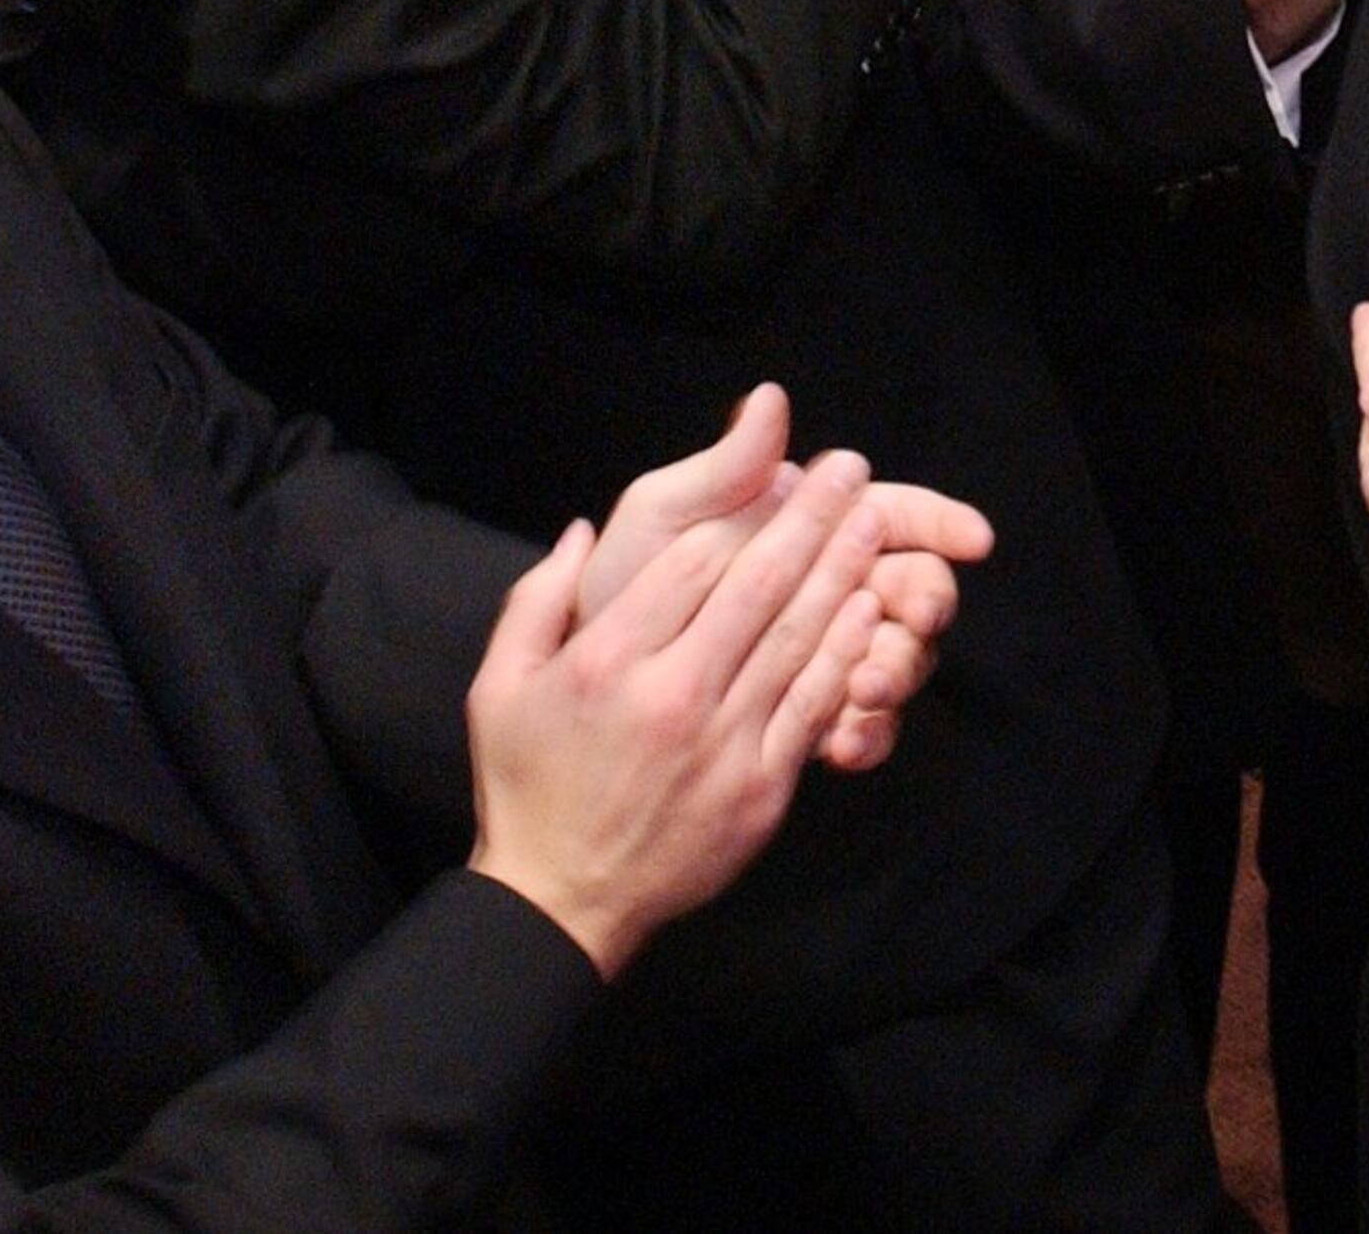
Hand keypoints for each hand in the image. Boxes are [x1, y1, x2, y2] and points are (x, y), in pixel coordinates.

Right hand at [464, 450, 886, 979]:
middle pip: (756, 587)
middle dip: (809, 519)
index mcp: (607, 663)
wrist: (563, 901)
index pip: (688, 564)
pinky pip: (811, 704)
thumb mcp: (498, 687)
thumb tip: (583, 530)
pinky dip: (843, 651)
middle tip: (848, 468)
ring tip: (871, 518)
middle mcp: (671, 695)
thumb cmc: (528, 787)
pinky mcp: (761, 787)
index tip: (778, 471)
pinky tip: (865, 608)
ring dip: (841, 571)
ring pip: (796, 638)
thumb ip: (536, 599)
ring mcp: (723, 743)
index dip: (740, 510)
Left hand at [575, 386, 990, 775]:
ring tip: (862, 691)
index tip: (973, 538)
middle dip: (924, 607)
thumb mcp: (658, 526)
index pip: (893, 515)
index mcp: (800, 537)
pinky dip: (864, 733)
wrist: (575, 706)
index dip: (940, 522)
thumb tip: (770, 400)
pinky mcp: (811, 726)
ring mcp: (825, 661)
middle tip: (916, 620)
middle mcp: (826, 595)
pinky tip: (843, 742)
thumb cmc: (616, 598)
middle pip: (915, 591)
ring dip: (894, 673)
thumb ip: (720, 470)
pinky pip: (866, 729)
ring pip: (900, 661)